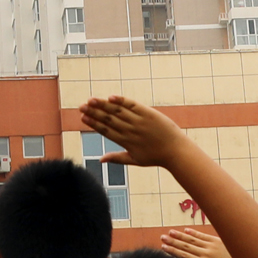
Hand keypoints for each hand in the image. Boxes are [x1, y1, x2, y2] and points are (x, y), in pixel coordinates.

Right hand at [76, 96, 191, 168]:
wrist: (176, 151)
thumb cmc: (156, 157)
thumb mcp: (135, 160)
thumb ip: (117, 158)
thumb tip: (100, 160)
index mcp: (125, 141)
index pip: (105, 130)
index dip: (93, 123)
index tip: (82, 117)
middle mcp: (130, 130)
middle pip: (108, 119)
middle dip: (93, 112)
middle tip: (81, 107)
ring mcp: (139, 121)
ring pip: (117, 111)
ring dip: (103, 105)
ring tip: (91, 100)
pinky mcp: (148, 113)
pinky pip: (132, 105)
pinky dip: (121, 100)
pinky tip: (111, 97)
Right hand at [160, 226, 233, 257]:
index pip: (184, 256)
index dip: (172, 251)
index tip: (163, 247)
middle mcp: (206, 253)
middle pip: (186, 245)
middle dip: (173, 241)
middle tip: (162, 237)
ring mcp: (212, 245)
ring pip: (193, 239)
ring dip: (180, 235)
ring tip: (170, 232)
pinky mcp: (218, 241)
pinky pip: (203, 236)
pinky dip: (194, 233)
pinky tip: (186, 230)